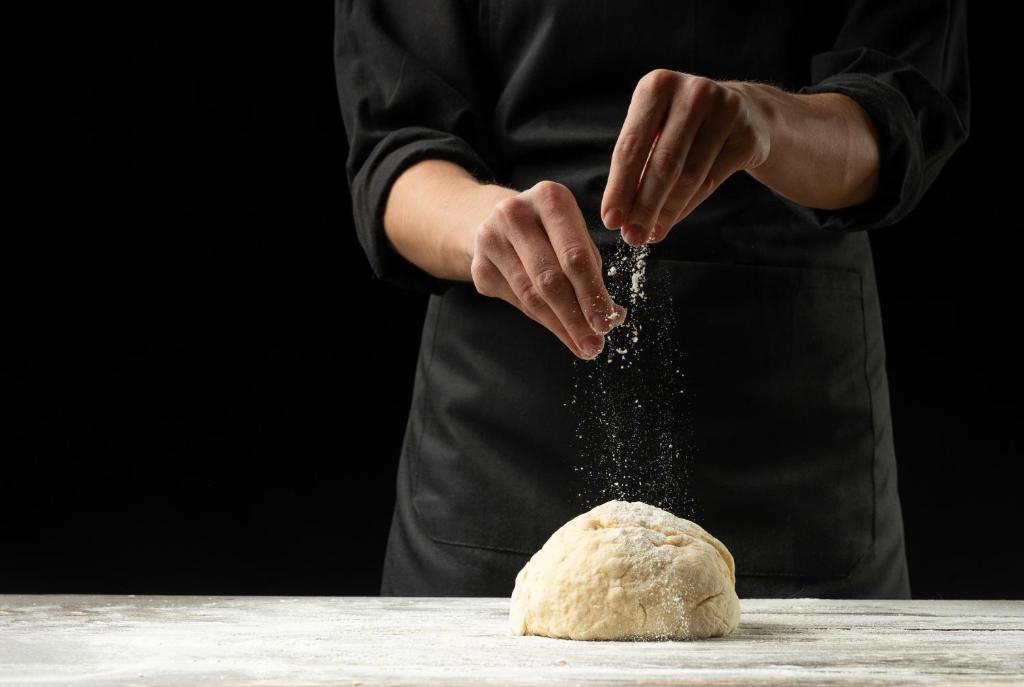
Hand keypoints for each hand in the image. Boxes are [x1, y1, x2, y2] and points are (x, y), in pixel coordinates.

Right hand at [469, 180, 626, 359]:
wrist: (495, 220)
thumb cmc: (549, 231)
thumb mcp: (575, 235)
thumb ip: (593, 271)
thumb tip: (614, 316)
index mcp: (549, 198)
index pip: (575, 255)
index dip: (592, 293)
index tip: (607, 323)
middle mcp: (515, 213)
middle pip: (549, 278)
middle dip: (575, 317)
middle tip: (594, 344)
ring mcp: (491, 240)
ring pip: (531, 296)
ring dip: (560, 326)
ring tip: (582, 345)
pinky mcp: (479, 267)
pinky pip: (516, 302)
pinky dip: (542, 320)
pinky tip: (560, 330)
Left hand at [601, 69, 771, 244]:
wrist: (743, 111)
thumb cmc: (681, 127)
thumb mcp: (652, 131)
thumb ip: (635, 167)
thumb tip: (620, 218)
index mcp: (657, 85)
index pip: (631, 146)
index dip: (619, 187)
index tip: (610, 221)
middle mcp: (692, 92)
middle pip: (663, 163)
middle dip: (644, 206)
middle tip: (632, 237)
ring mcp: (725, 110)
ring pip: (690, 177)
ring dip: (666, 212)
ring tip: (650, 233)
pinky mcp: (747, 135)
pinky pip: (711, 181)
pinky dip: (687, 207)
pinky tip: (672, 220)